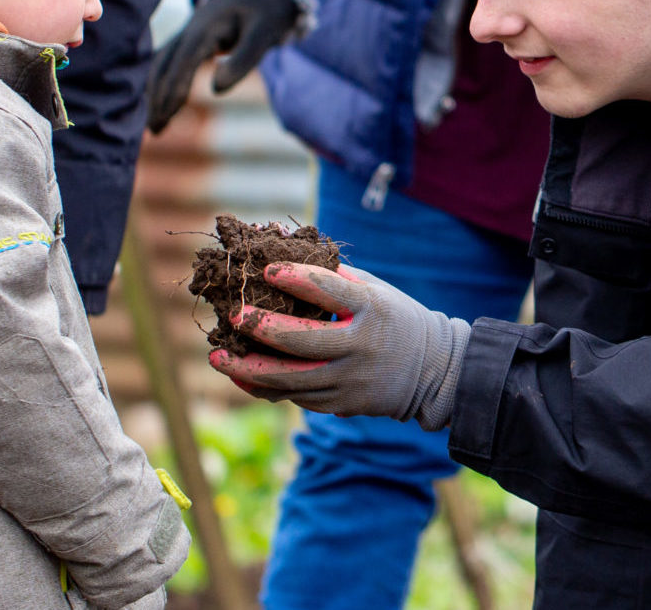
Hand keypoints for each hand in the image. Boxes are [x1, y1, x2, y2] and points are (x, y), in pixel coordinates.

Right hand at [145, 0, 299, 131]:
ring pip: (161, 65)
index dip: (173, 89)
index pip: (183, 62)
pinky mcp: (190, 40)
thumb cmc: (266, 12)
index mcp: (205, 29)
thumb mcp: (264, 34)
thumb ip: (243, 60)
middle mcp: (189, 31)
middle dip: (158, 98)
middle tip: (155, 131)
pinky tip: (158, 101)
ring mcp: (186, 34)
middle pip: (164, 66)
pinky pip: (168, 62)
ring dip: (155, 93)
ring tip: (155, 125)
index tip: (167, 115)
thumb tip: (216, 89)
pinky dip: (160, 82)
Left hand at [207, 262, 470, 429]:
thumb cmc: (394, 319)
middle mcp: (359, 347)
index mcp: (370, 309)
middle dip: (263, 330)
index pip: (330, 291)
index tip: (267, 269)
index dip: (296, 278)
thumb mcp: (374, 290)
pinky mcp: (342, 404)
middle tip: (234, 317)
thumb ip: (332, 274)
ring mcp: (349, 380)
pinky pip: (297, 398)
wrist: (432, 372)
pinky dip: (266, 388)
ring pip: (292, 380)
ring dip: (249, 370)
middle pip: (303, 342)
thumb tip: (282, 247)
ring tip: (218, 358)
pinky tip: (241, 376)